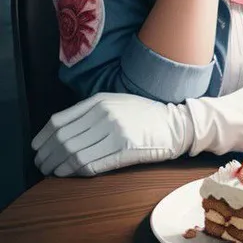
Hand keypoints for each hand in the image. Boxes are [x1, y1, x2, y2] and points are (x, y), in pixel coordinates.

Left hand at [32, 89, 242, 176]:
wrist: (173, 123)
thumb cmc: (142, 114)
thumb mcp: (115, 102)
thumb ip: (90, 111)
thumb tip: (60, 131)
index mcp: (100, 100)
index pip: (60, 120)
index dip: (43, 137)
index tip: (37, 147)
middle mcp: (105, 113)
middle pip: (64, 138)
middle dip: (47, 154)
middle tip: (42, 164)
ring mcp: (115, 130)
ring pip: (74, 152)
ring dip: (59, 165)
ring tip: (53, 171)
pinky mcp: (124, 148)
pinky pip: (91, 163)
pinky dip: (76, 171)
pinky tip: (70, 173)